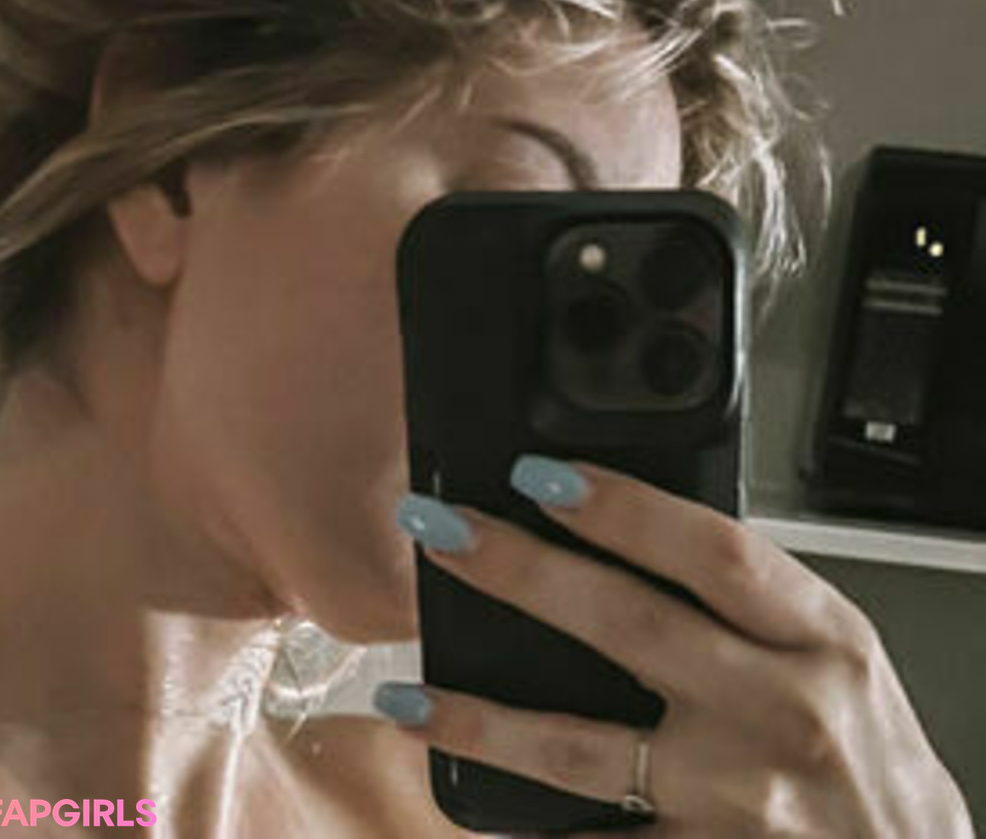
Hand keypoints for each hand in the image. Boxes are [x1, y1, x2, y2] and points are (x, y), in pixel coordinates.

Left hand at [380, 457, 974, 837]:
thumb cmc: (869, 751)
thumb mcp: (835, 651)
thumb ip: (750, 599)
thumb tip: (628, 528)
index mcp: (820, 637)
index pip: (712, 551)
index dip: (622, 508)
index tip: (540, 474)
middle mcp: (781, 711)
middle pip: (630, 623)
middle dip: (522, 571)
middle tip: (443, 530)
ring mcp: (738, 798)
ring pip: (584, 749)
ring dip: (483, 719)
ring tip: (409, 693)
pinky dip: (523, 821)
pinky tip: (462, 790)